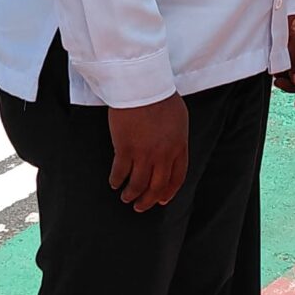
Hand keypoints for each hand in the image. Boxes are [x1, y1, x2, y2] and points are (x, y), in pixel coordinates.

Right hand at [108, 94, 189, 210]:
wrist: (142, 87)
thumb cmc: (161, 97)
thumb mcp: (179, 120)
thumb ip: (176, 139)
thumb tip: (170, 152)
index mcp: (179, 147)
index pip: (177, 178)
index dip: (168, 192)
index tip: (161, 200)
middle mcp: (163, 155)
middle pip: (157, 186)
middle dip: (149, 200)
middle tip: (141, 206)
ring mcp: (144, 154)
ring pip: (138, 185)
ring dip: (131, 194)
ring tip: (126, 197)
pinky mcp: (125, 149)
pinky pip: (120, 172)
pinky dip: (117, 181)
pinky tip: (114, 183)